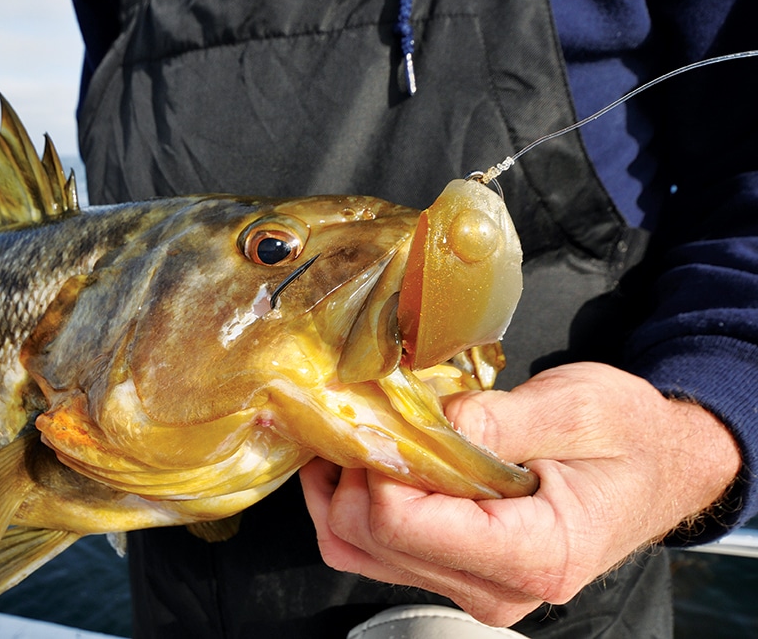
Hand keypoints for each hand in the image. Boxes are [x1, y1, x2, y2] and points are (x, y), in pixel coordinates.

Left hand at [299, 362, 740, 626]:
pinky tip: (363, 459)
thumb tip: (429, 421)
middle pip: (367, 540)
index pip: (402, 524)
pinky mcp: (454, 571)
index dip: (376, 464)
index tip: (382, 413)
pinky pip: (372, 549)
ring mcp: (470, 585)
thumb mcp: (577, 408)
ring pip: (355, 551)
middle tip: (364, 414)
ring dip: (340, 488)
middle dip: (352, 471)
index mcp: (534, 553)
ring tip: (358, 432)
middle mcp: (495, 587)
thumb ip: (499, 420)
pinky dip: (352, 502)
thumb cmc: (629, 438)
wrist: (656, 467)